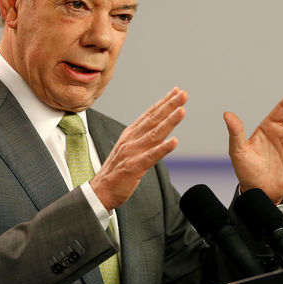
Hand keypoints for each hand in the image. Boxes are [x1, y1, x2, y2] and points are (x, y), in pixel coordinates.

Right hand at [91, 87, 186, 209]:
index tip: (176, 91)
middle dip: (169, 105)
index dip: (163, 102)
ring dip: (169, 121)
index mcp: (130, 134)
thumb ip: (143, 138)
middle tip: (183, 94)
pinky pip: (151, 156)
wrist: (100, 191)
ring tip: (182, 110)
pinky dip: (163, 148)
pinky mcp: (134, 167)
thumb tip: (158, 128)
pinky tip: (174, 141)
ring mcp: (132, 152)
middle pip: (153, 120)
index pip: (149, 115)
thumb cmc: (117, 171)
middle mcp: (131, 140)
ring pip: (154, 134)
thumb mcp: (130, 149)